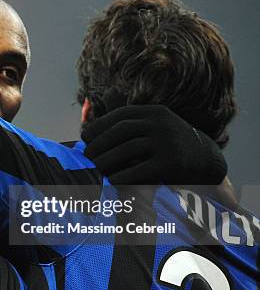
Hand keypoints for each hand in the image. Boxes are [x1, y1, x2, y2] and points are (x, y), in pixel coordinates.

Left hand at [81, 105, 226, 184]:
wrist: (205, 160)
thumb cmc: (168, 144)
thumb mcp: (153, 126)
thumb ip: (129, 122)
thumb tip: (98, 107)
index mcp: (154, 112)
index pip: (120, 115)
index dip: (99, 125)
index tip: (84, 136)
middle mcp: (161, 123)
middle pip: (121, 131)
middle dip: (99, 144)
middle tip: (86, 156)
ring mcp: (167, 142)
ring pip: (128, 149)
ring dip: (106, 160)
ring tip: (95, 169)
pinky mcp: (172, 163)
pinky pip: (140, 170)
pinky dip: (122, 176)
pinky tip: (112, 181)